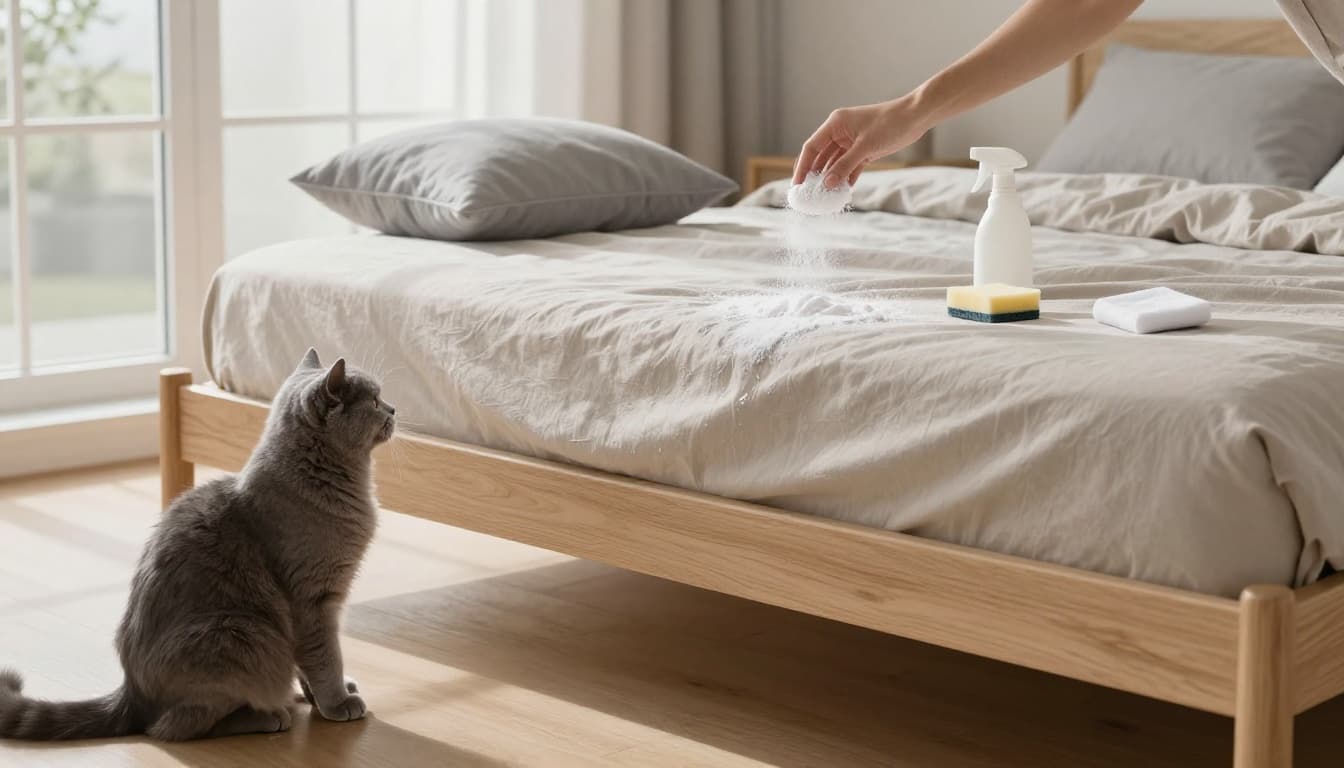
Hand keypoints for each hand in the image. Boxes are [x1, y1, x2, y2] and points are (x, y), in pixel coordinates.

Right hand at [792, 97, 931, 187]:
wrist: (915, 117)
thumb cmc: (890, 124)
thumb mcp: (865, 147)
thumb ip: (844, 166)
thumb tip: (826, 184)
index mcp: (835, 124)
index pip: (811, 147)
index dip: (802, 166)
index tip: (797, 185)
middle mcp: (839, 132)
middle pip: (820, 157)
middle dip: (814, 175)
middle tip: (808, 195)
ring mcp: (851, 142)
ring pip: (834, 163)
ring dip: (830, 179)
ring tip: (824, 197)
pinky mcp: (863, 150)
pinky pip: (849, 166)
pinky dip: (845, 178)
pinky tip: (841, 191)